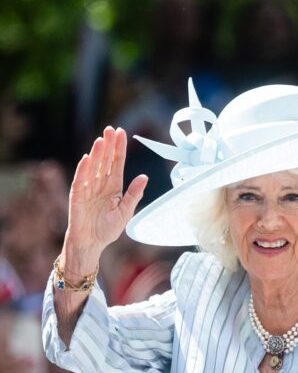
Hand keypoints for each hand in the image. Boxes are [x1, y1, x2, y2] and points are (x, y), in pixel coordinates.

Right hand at [65, 127, 147, 258]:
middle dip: (108, 145)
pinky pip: (80, 179)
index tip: (122, 133)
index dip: (119, 148)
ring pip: (93, 166)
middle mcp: (101, 184)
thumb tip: (144, 176)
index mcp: (114, 187)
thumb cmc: (107, 229)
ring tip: (101, 139)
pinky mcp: (78, 195)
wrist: (92, 243)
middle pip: (105, 160)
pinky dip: (83, 169)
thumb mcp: (126, 211)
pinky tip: (87, 158)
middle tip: (111, 129)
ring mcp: (88, 188)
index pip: (117, 163)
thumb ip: (134, 194)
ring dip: (97, 153)